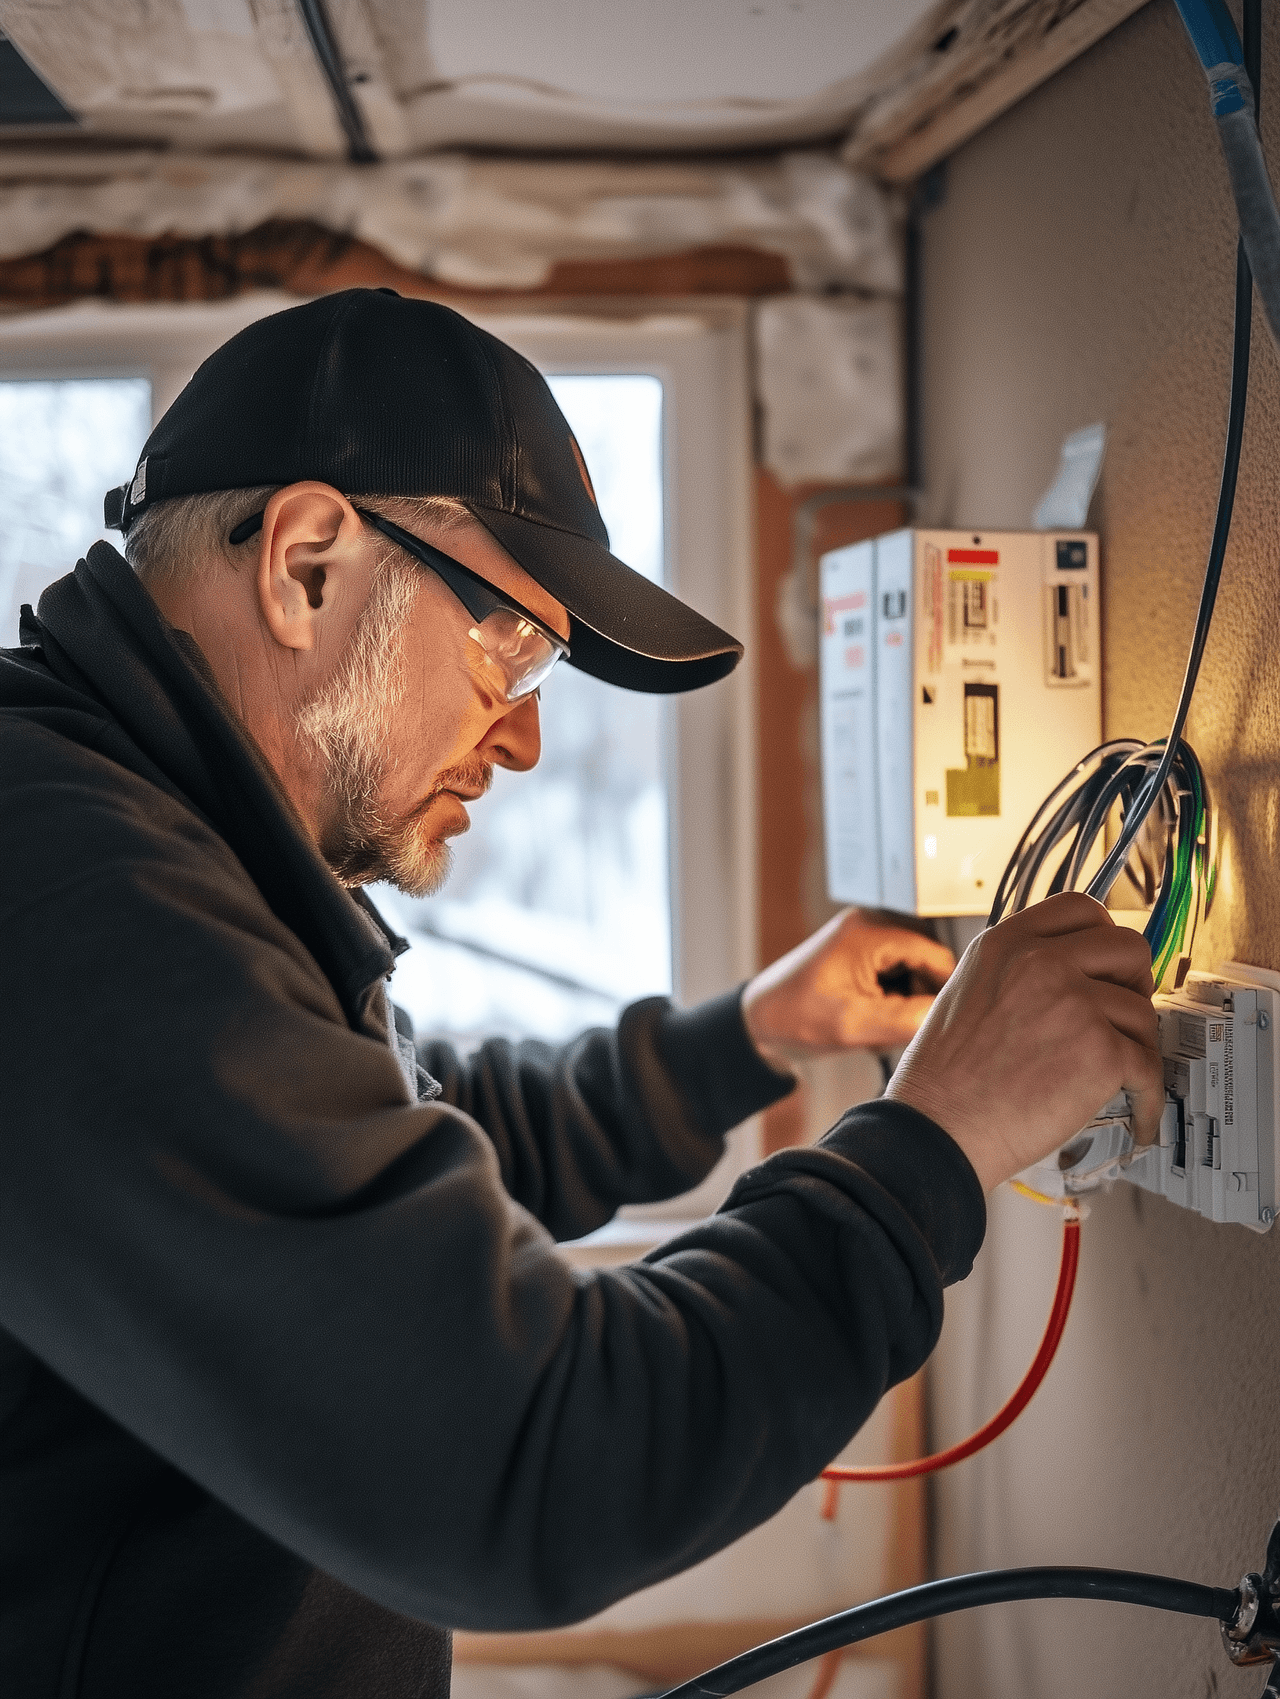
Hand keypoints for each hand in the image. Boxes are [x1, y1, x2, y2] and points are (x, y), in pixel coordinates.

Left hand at [741, 909, 954, 1070]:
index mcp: (870, 932)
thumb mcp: (853, 1025)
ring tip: (877, 1030)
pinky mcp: (860, 954)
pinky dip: (891, 1001)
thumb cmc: (793, 1018)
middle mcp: (871, 925)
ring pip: (913, 972)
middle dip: (919, 999)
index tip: (938, 1023)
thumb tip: (947, 1014)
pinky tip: (871, 1022)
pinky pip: (895, 976)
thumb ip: (906, 1020)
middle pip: (926, 963)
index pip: (935, 955)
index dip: (944, 991)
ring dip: (905, 1004)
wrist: (757, 1022)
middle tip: (897, 1030)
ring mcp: (865, 938)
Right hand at [884, 892, 1162, 1193]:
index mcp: (1006, 944)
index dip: (1104, 936)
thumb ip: (1020, 972)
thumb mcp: (970, 992)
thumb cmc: (944, 1080)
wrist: (938, 1129)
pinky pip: (1149, 1067)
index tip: (1108, 963)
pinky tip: (1136, 1112)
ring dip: (1135, 1046)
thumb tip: (1075, 978)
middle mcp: (1042, 962)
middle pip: (1128, 947)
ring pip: (1142, 1012)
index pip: (1082, 908)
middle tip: (1120, 1016)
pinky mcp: (1101, 1051)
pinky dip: (1147, 1097)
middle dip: (1133, 982)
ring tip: (1116, 1076)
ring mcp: (1075, 1003)